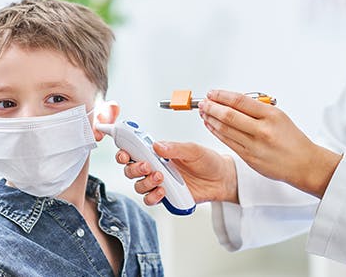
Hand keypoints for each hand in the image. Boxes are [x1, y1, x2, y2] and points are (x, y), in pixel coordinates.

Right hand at [116, 141, 238, 205]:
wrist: (221, 179)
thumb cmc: (207, 160)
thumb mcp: (193, 150)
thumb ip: (175, 148)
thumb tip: (157, 146)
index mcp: (157, 152)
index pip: (134, 150)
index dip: (124, 151)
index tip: (124, 153)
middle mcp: (155, 167)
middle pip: (130, 169)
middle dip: (133, 168)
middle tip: (147, 166)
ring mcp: (159, 183)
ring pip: (138, 185)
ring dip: (145, 182)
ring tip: (160, 177)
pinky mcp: (166, 196)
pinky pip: (150, 199)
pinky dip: (152, 196)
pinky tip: (163, 191)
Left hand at [199, 89, 340, 197]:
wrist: (303, 164)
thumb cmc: (292, 139)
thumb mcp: (279, 116)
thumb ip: (257, 108)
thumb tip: (231, 100)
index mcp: (271, 115)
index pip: (240, 101)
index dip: (222, 95)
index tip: (212, 93)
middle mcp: (262, 130)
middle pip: (229, 115)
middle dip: (211, 107)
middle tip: (203, 102)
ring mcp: (254, 146)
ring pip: (225, 129)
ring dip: (210, 119)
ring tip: (203, 113)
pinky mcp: (249, 158)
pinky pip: (228, 142)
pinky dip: (216, 132)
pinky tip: (211, 126)